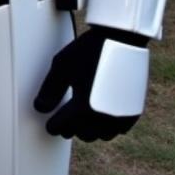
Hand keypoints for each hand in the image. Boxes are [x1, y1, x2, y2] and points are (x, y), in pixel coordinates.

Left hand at [34, 26, 146, 141]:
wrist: (121, 39)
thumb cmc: (88, 51)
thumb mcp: (61, 66)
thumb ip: (49, 90)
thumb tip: (40, 109)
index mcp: (83, 109)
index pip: (61, 128)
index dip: (53, 125)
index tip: (50, 123)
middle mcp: (103, 118)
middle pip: (82, 135)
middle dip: (72, 128)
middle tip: (65, 119)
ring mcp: (121, 116)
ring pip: (101, 135)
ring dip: (91, 129)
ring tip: (83, 116)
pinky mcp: (134, 112)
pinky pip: (118, 129)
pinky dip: (108, 125)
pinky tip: (101, 113)